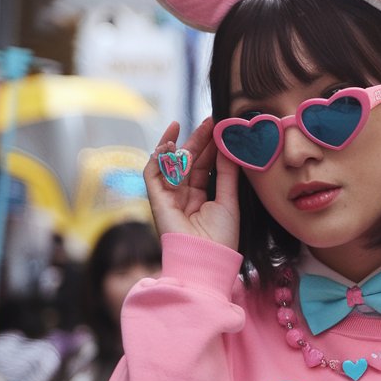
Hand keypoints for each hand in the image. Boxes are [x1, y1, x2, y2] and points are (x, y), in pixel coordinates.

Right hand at [144, 119, 240, 250]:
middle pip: (188, 162)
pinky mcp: (156, 201)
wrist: (207, 260)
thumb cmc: (220, 238)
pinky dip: (157, 158)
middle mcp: (183, 197)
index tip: (220, 129)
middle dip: (198, 140)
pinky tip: (170, 143)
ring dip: (180, 144)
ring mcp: (169, 198)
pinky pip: (151, 174)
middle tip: (211, 120)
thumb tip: (227, 148)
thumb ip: (226, 174)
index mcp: (201, 199)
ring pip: (171, 164)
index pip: (203, 167)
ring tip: (193, 126)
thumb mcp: (228, 200)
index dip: (210, 148)